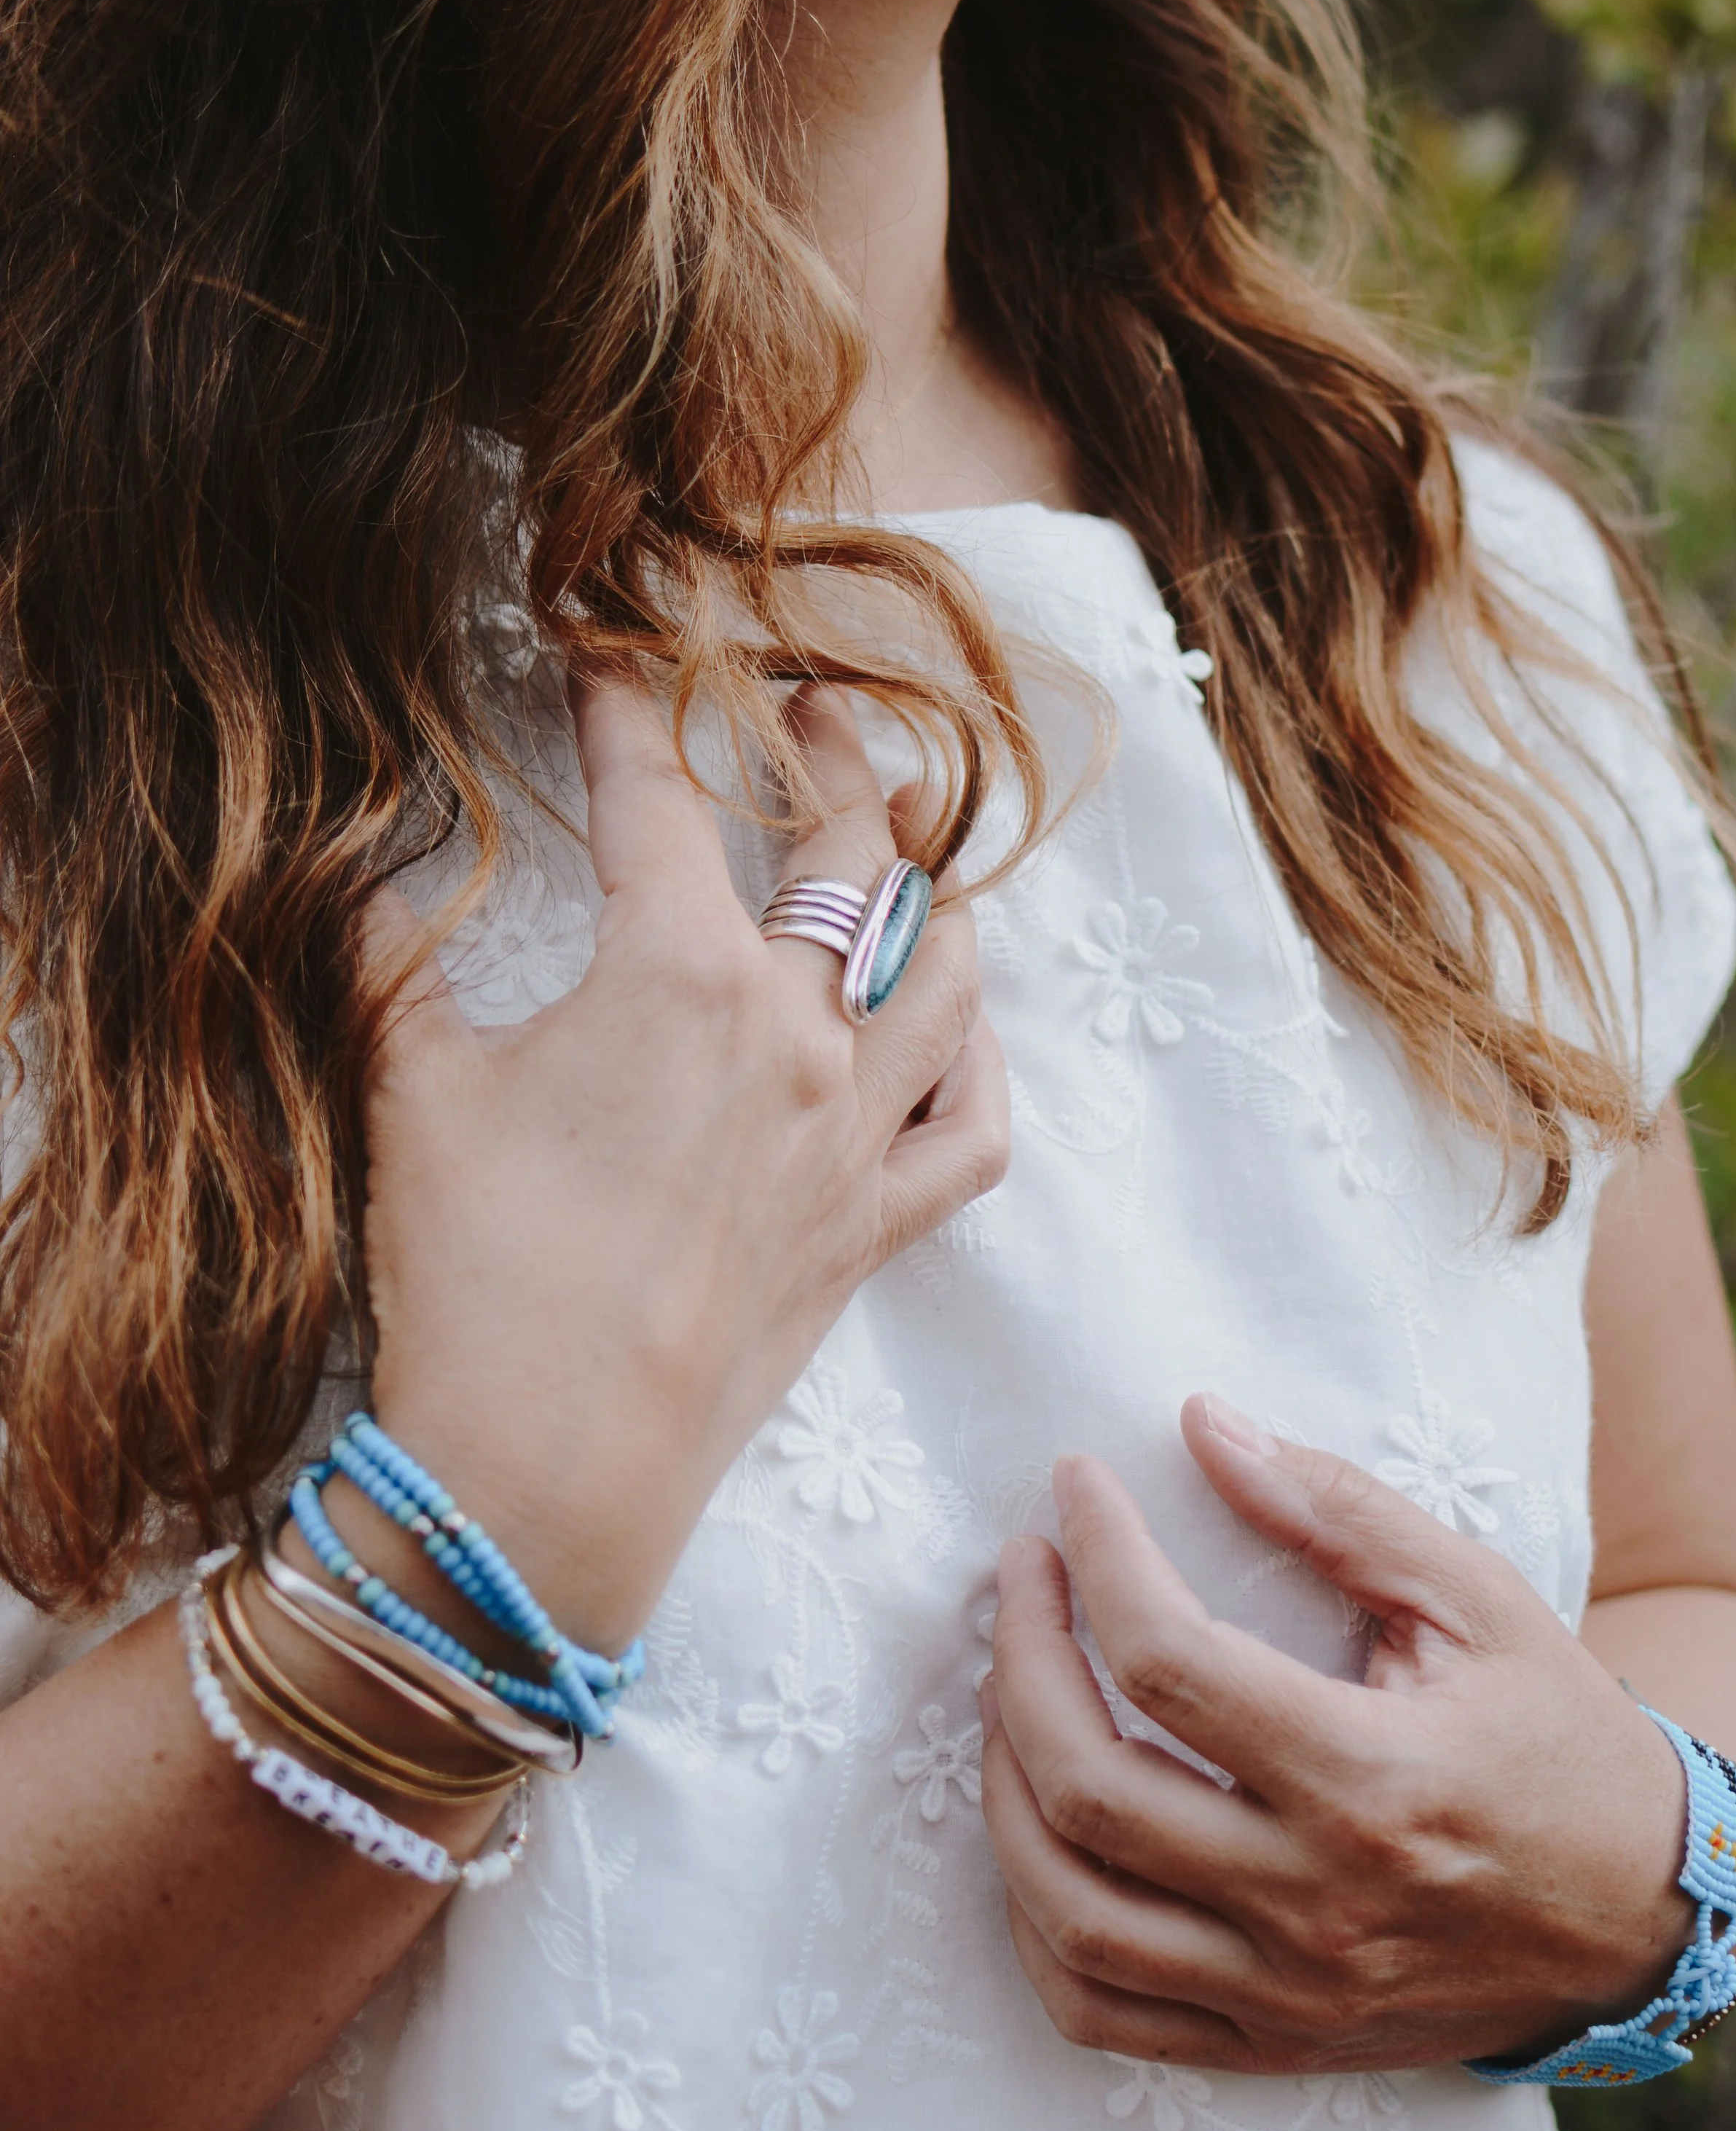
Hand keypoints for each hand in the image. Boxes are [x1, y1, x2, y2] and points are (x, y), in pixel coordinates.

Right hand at [358, 678, 1006, 1652]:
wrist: (544, 1468)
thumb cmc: (472, 1273)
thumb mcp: (408, 1085)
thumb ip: (389, 957)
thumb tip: (364, 873)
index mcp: (679, 971)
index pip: (657, 795)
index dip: (625, 710)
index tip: (604, 661)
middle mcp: (797, 1030)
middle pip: (852, 849)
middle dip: (832, 752)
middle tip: (808, 704)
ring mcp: (853, 1131)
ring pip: (946, 970)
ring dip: (933, 891)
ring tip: (910, 846)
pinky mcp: (876, 1228)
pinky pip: (976, 1129)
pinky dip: (977, 1067)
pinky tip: (952, 1036)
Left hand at [979, 1396, 1693, 2074]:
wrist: (1642, 1912)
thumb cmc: (1556, 1734)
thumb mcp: (1476, 1597)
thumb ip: (1335, 1509)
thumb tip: (1203, 1426)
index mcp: (1371, 1780)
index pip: (1169, 1663)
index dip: (1099, 1555)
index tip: (1074, 1486)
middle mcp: (1315, 1901)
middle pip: (1090, 1787)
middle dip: (1020, 1659)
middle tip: (1022, 1575)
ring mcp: (1287, 1991)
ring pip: (1071, 1913)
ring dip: (1005, 1791)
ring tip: (1011, 1691)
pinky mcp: (1272, 2043)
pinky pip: (1102, 2013)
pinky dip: (1037, 1927)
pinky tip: (1038, 1831)